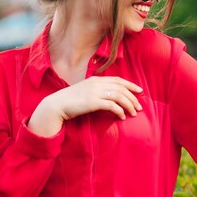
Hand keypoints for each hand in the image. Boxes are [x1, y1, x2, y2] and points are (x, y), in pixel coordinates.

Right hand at [28, 76, 142, 136]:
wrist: (57, 104)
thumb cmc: (70, 100)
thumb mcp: (85, 90)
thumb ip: (96, 90)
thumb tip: (109, 96)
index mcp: (96, 79)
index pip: (118, 80)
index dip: (130, 85)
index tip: (140, 91)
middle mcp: (97, 84)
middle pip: (121, 88)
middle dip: (133, 97)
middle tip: (139, 107)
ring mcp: (95, 92)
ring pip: (119, 96)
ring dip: (129, 105)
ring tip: (134, 113)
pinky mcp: (92, 102)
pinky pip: (111, 105)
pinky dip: (119, 111)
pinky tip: (122, 117)